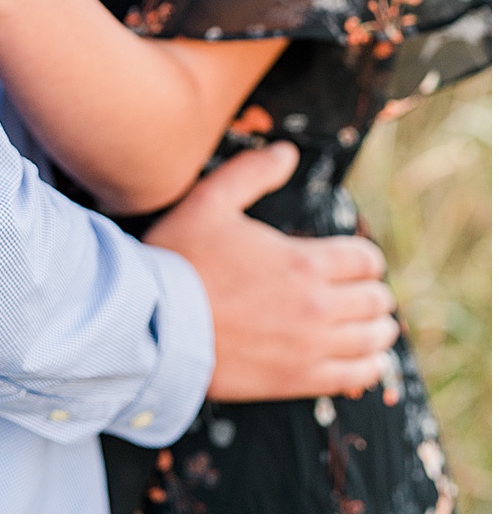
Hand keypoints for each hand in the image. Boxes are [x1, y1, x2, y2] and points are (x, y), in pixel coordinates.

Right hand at [145, 142, 396, 400]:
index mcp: (303, 263)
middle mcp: (317, 306)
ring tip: (369, 324)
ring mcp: (310, 347)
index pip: (366, 260)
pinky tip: (362, 358)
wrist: (153, 323)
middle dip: (370, 291)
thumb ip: (251, 173)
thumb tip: (287, 152)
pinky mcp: (299, 379)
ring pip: (373, 339)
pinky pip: (356, 374)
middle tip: (358, 291)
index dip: (363, 257)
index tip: (352, 260)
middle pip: (375, 300)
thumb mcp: (208, 202)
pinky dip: (368, 364)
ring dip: (377, 328)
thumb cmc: (178, 259)